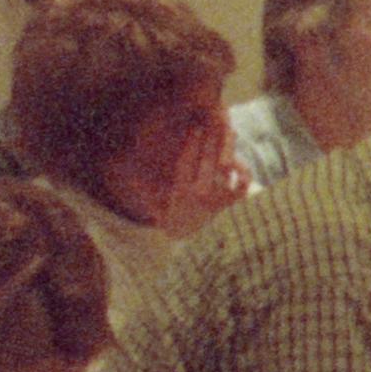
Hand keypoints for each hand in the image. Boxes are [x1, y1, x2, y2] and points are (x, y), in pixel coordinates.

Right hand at [136, 114, 245, 232]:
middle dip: (210, 138)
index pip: (185, 161)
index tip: (194, 128)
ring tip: (229, 132)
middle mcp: (199, 193)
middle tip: (214, 121)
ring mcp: (218, 199)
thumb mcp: (159, 208)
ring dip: (228, 149)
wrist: (197, 250)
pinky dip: (243, 172)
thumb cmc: (176, 224)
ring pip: (225, 168)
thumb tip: (127, 175)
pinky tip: (239, 163)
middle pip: (206, 159)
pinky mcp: (233, 205)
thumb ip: (147, 190)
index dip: (191, 143)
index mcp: (180, 191)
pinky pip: (242, 183)